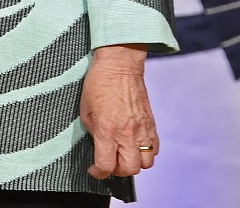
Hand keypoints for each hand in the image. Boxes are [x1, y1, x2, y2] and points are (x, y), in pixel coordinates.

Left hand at [81, 44, 157, 179]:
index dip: (98, 172)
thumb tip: (100, 146)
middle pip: (129, 169)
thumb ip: (94, 132)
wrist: (119, 67)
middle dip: (117, 171)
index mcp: (107, 130)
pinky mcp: (152, 125)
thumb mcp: (85, 110)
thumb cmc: (98, 85)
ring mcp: (143, 130)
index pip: (107, 165)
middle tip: (108, 163)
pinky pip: (154, 149)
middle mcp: (127, 134)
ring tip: (123, 155)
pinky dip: (146, 153)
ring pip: (146, 164)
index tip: (94, 170)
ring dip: (134, 164)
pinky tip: (135, 146)